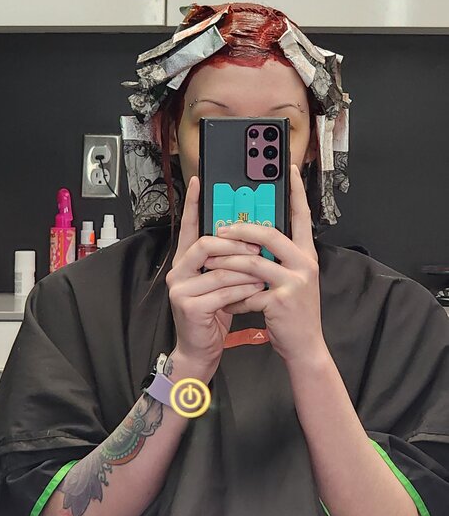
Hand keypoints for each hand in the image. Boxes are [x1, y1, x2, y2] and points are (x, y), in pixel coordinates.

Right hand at [166, 176, 264, 374]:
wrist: (200, 349)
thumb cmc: (214, 313)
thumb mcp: (221, 282)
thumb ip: (227, 261)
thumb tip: (250, 239)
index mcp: (185, 261)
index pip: (188, 227)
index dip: (194, 204)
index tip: (199, 182)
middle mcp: (178, 270)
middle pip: (206, 244)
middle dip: (236, 244)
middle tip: (257, 248)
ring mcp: (180, 288)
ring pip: (219, 269)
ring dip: (247, 271)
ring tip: (265, 274)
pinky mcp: (188, 306)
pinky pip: (222, 291)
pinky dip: (244, 290)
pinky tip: (258, 291)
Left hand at [203, 164, 325, 368]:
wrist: (305, 346)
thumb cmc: (292, 312)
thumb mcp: (291, 281)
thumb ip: (277, 260)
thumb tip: (251, 242)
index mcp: (306, 254)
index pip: (302, 216)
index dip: (297, 192)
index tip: (290, 169)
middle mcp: (305, 263)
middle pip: (269, 234)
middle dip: (239, 231)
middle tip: (218, 231)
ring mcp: (294, 281)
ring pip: (252, 262)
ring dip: (226, 264)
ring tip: (210, 267)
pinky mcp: (282, 300)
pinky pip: (248, 292)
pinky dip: (233, 299)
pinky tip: (226, 306)